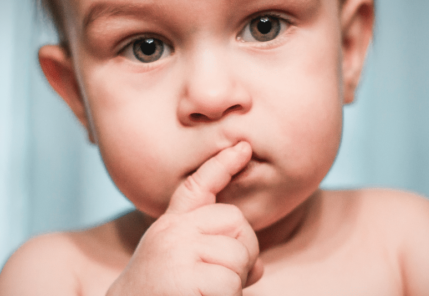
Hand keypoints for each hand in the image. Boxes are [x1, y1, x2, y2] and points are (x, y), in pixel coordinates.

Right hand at [106, 142, 263, 295]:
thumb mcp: (184, 267)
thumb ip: (217, 256)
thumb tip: (258, 266)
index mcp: (171, 226)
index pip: (197, 187)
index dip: (222, 165)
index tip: (243, 147)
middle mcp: (171, 231)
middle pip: (236, 221)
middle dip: (244, 252)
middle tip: (224, 280)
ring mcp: (175, 250)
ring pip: (238, 255)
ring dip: (235, 283)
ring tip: (208, 294)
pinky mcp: (181, 276)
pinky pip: (229, 283)